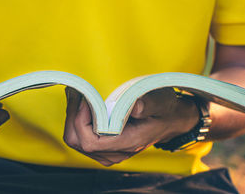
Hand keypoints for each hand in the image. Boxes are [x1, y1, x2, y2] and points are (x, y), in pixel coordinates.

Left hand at [63, 87, 198, 165]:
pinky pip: (81, 139)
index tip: (86, 98)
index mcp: (127, 142)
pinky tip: (82, 105)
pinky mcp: (105, 148)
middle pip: (78, 142)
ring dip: (72, 117)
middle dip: (72, 116)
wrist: (172, 121)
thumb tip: (135, 107)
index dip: (81, 121)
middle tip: (77, 92)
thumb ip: (149, 104)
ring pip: (76, 141)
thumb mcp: (162, 102)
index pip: (90, 141)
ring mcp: (109, 153)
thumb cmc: (165, 109)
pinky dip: (77, 121)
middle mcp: (115, 152)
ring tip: (77, 95)